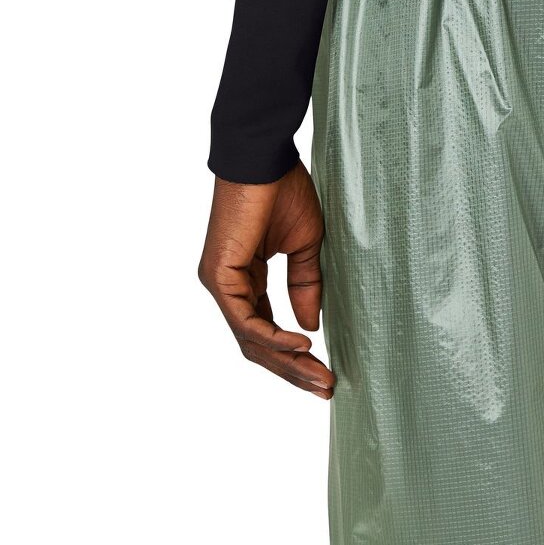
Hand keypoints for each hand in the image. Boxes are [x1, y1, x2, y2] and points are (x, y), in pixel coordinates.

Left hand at [198, 162, 334, 398]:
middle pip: (257, 343)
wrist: (264, 157)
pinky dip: (273, 336)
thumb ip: (304, 285)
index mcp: (244, 278)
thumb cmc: (284, 189)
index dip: (293, 354)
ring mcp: (220, 283)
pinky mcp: (219, 276)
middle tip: (323, 387)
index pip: (264, 329)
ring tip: (318, 375)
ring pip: (250, 338)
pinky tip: (300, 345)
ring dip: (286, 361)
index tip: (325, 370)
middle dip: (292, 369)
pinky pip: (245, 320)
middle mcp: (227, 286)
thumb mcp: (306, 244)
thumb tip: (309, 327)